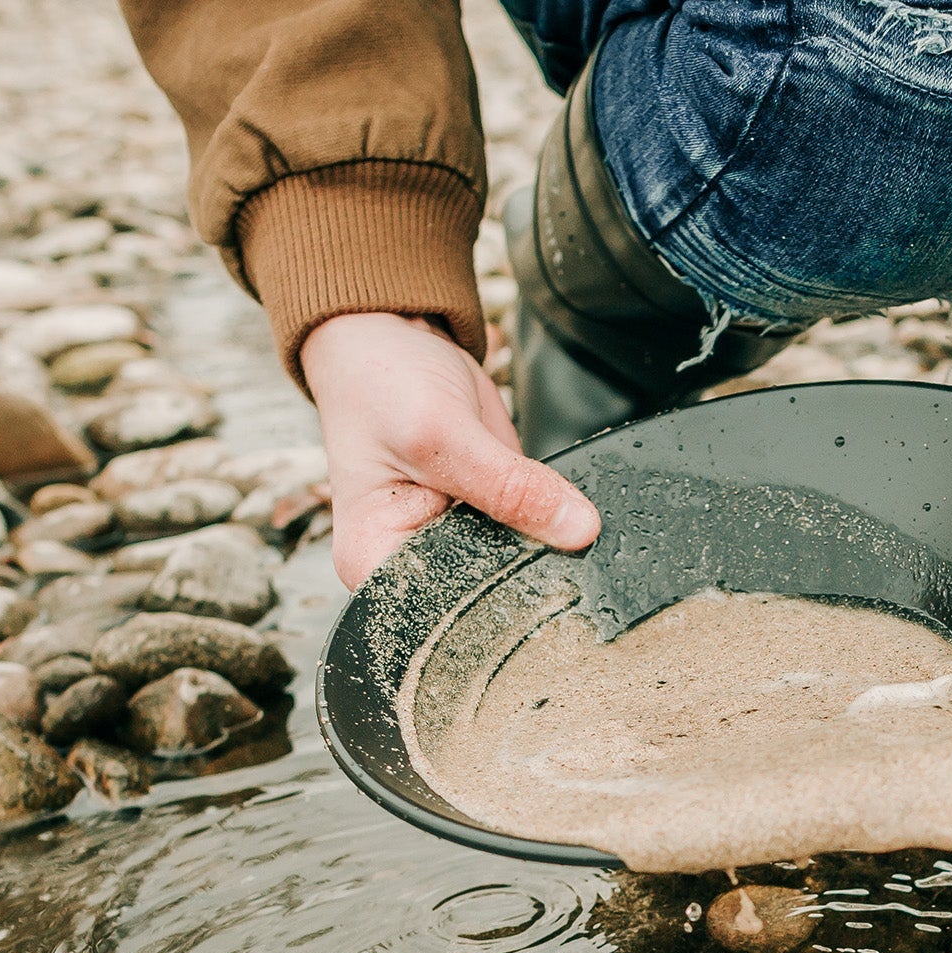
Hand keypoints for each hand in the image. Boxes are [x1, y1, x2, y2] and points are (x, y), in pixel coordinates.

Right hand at [299, 311, 599, 589]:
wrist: (390, 339)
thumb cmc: (381, 383)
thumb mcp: (440, 432)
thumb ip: (508, 487)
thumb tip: (577, 529)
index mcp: (374, 564)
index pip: (447, 614)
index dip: (500, 602)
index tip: (552, 579)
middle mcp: (409, 565)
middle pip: (485, 595)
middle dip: (529, 573)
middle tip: (574, 553)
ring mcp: (451, 544)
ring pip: (514, 567)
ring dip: (547, 548)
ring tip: (570, 526)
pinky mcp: (484, 519)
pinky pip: (529, 535)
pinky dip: (550, 524)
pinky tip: (566, 513)